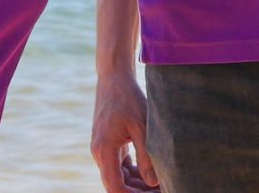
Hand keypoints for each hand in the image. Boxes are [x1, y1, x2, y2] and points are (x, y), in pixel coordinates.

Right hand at [92, 74, 158, 191]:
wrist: (114, 76)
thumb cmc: (129, 98)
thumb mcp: (142, 126)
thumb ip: (146, 157)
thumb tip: (153, 183)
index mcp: (104, 150)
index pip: (115, 187)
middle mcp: (99, 152)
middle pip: (116, 184)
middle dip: (136, 191)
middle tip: (159, 189)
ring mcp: (101, 147)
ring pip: (117, 175)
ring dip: (135, 183)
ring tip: (157, 184)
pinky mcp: (107, 142)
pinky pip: (118, 164)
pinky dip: (132, 171)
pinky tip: (149, 171)